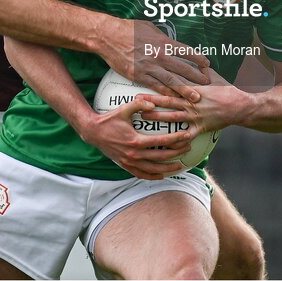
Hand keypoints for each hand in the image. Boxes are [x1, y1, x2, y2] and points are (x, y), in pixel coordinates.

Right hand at [78, 94, 198, 179]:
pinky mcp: (125, 166)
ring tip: (180, 165)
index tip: (187, 136)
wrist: (93, 133)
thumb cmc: (109, 119)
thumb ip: (139, 105)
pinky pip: (141, 174)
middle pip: (161, 156)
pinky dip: (153, 176)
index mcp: (136, 140)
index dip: (176, 139)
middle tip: (188, 148)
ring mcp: (129, 162)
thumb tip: (153, 104)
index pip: (161, 141)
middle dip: (177, 153)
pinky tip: (162, 175)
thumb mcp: (124, 109)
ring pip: (153, 169)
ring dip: (168, 168)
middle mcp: (134, 154)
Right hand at [98, 19, 210, 101]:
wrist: (108, 37)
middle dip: (197, 77)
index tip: (207, 64)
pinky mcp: (139, 76)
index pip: (187, 52)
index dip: (199, 59)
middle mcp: (159, 56)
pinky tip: (174, 98)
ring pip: (172, 81)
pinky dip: (166, 93)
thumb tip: (172, 43)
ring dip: (186, 90)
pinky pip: (156, 87)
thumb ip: (163, 38)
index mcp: (164, 42)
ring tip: (197, 97)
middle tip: (208, 84)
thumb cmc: (129, 29)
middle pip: (183, 69)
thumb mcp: (150, 28)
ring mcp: (149, 67)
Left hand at [142, 68, 248, 133]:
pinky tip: (164, 143)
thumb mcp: (213, 76)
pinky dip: (175, 140)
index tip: (146, 80)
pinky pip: (185, 136)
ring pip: (172, 117)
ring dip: (157, 117)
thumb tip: (194, 59)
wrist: (240, 106)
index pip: (172, 84)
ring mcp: (195, 116)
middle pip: (167, 100)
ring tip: (144, 117)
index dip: (157, 82)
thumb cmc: (227, 90)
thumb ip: (200, 69)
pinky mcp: (200, 128)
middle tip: (136, 101)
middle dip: (151, 101)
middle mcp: (191, 102)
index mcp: (193, 88)